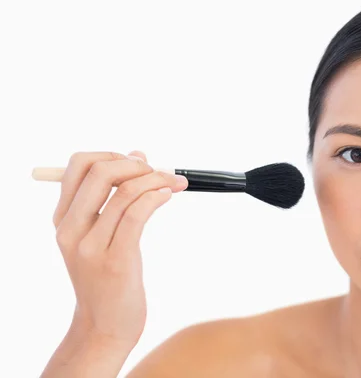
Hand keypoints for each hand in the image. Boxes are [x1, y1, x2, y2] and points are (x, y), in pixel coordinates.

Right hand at [52, 151, 187, 347]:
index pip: (78, 165)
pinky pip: (136, 214)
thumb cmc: (108, 278)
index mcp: (63, 219)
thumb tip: (139, 155)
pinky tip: (168, 195)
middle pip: (100, 171)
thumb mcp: (101, 236)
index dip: (112, 155)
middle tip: (160, 171)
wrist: (104, 326)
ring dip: (157, 179)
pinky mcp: (116, 260)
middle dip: (136, 164)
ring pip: (125, 191)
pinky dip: (156, 197)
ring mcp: (91, 246)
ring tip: (176, 182)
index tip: (137, 164)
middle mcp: (71, 229)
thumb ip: (113, 197)